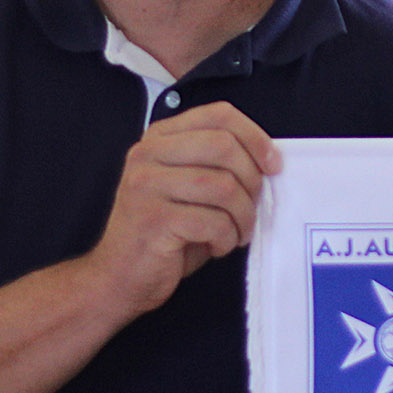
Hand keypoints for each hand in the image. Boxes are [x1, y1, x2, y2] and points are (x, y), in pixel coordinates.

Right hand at [89, 102, 280, 318]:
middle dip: (252, 180)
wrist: (118, 277)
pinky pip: (213, 221)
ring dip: (243, 215)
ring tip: (237, 233)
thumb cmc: (164, 234)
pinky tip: (217, 246)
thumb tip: (269, 160)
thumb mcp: (189, 188)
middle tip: (252, 208)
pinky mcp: (153, 219)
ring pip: (223, 185)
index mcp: (159, 138)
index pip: (218, 115)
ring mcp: (146, 185)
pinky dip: (226, 238)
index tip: (273, 165)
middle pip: (224, 145)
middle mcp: (148, 154)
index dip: (255, 137)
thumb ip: (217, 165)